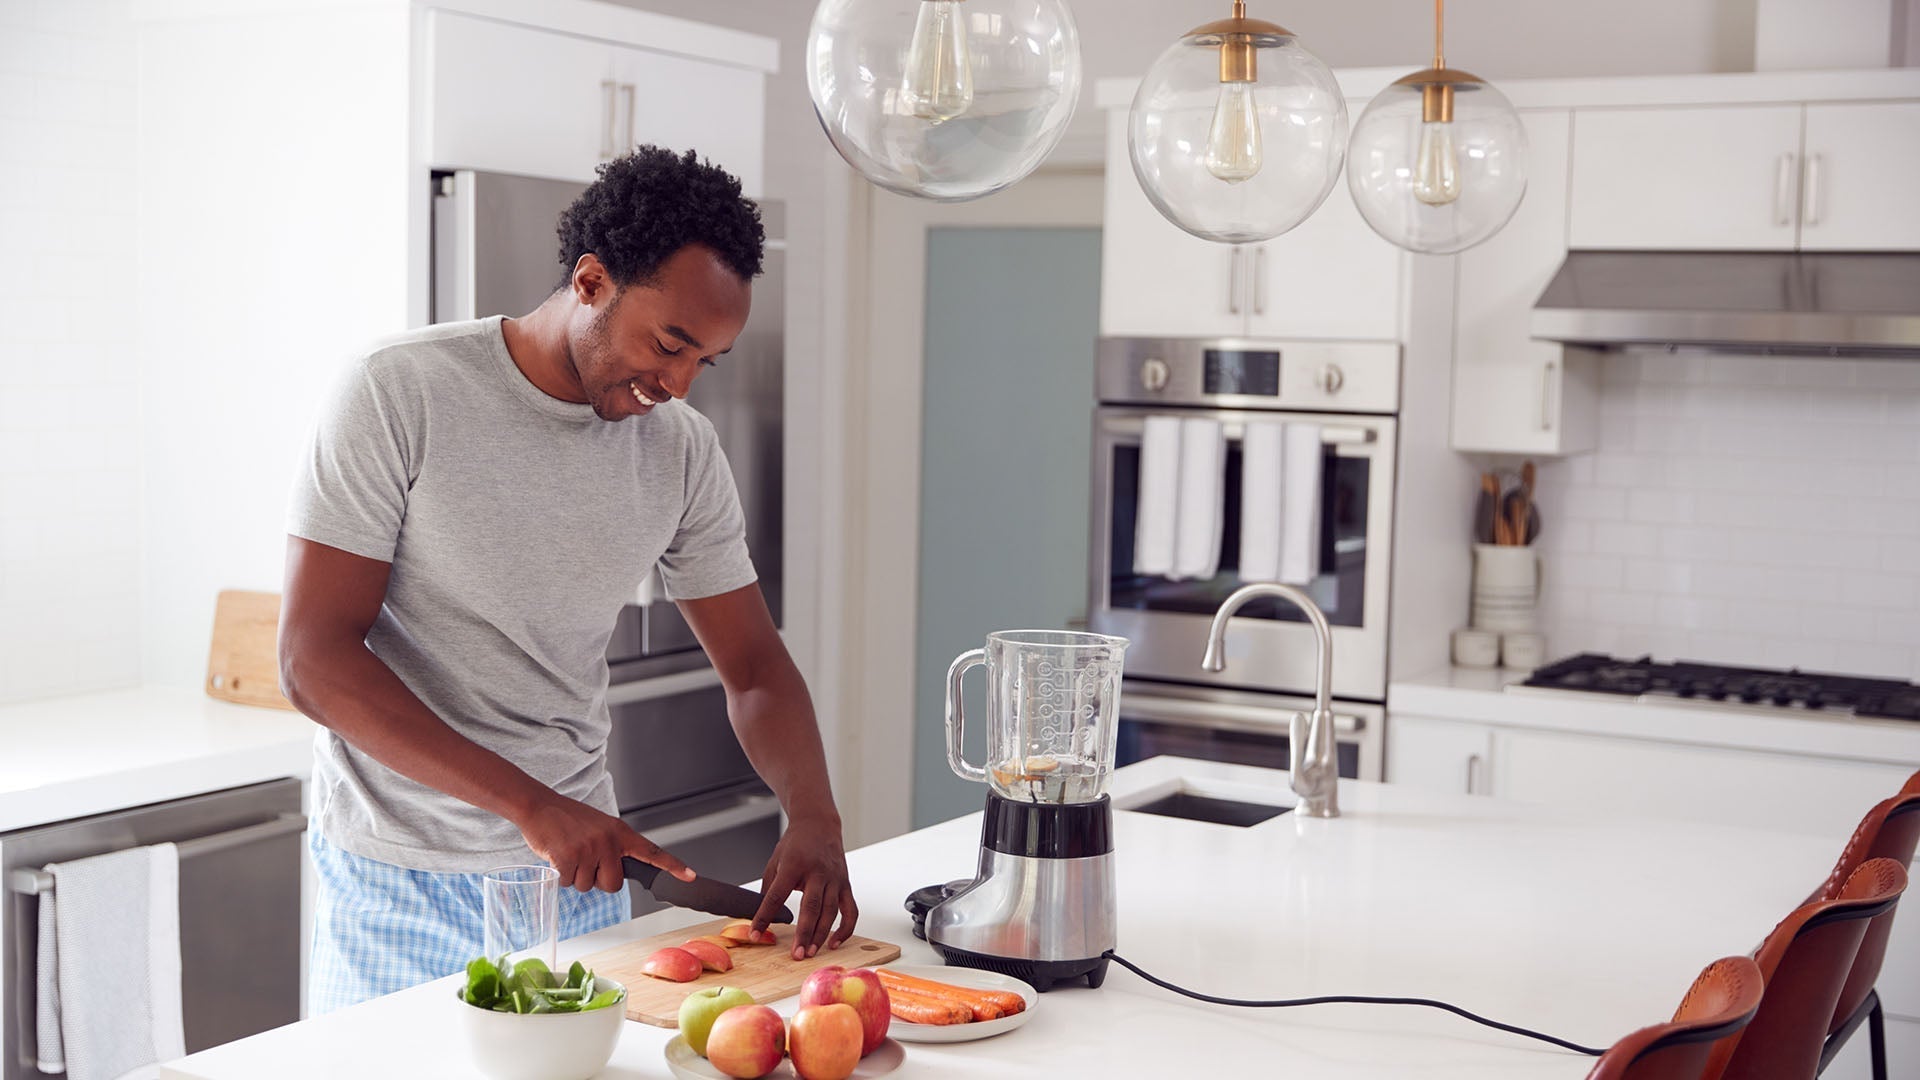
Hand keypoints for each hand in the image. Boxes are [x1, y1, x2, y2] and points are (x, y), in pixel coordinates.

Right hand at [515, 792, 693, 893]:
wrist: (539, 805)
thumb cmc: (568, 818)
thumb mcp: (600, 827)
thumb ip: (614, 847)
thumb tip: (617, 873)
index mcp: (620, 833)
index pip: (651, 852)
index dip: (672, 866)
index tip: (690, 876)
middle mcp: (608, 841)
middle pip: (613, 885)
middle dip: (598, 881)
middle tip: (585, 862)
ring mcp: (588, 849)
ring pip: (587, 886)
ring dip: (575, 876)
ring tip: (569, 852)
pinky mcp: (568, 857)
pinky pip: (568, 884)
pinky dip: (560, 876)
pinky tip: (557, 857)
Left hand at [753, 812, 856, 959]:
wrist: (819, 825)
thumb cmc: (795, 844)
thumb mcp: (774, 862)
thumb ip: (769, 890)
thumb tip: (762, 918)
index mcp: (794, 865)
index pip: (777, 896)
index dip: (764, 917)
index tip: (755, 935)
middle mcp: (817, 872)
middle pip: (811, 907)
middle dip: (803, 934)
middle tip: (796, 954)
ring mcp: (835, 879)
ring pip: (830, 912)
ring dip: (821, 936)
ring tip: (810, 953)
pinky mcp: (846, 884)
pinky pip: (850, 911)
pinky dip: (845, 929)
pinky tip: (834, 943)